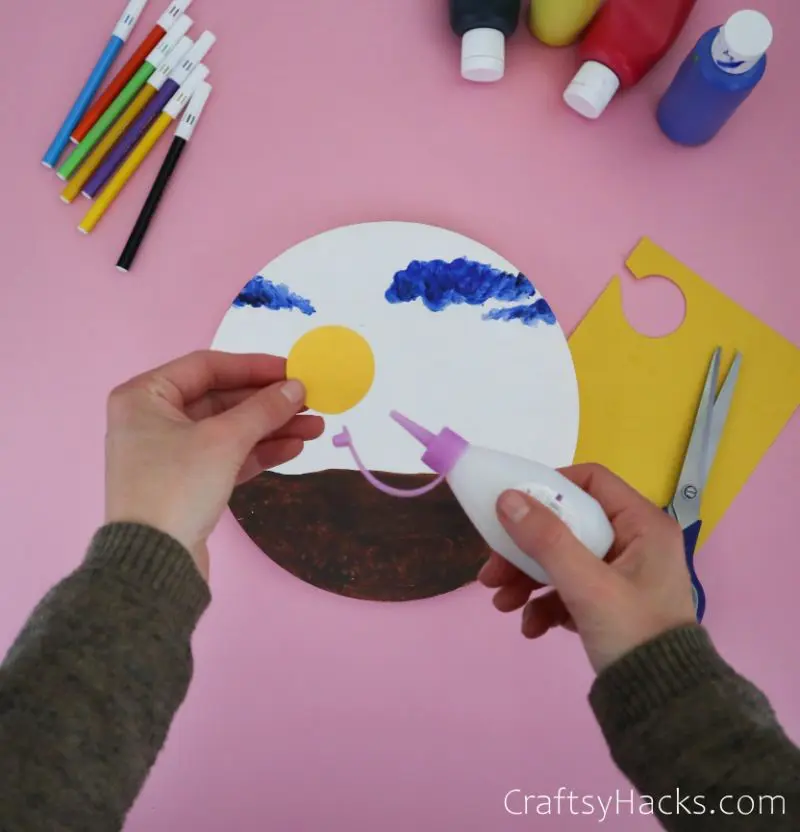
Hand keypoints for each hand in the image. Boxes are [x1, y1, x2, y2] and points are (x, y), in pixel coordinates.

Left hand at [104, 350, 324, 580]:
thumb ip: (264, 409)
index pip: (207, 366)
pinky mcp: (187, 481)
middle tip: (311, 401)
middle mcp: (153, 418)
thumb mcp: (224, 440)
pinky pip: (228, 456)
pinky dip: (259, 451)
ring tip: (316, 427)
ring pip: (230, 429)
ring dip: (272, 428)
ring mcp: (170, 452)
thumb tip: (297, 387)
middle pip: (222, 399)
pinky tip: (295, 447)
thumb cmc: (177, 486)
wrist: (153, 563)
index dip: (254, 366)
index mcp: (145, 395)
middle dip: (269, 403)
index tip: (293, 369)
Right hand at [478, 464, 696, 672]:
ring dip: (526, 579)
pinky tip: (532, 628)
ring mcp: (621, 575)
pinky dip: (545, 604)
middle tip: (492, 571)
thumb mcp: (587, 585)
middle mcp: (634, 543)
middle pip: (566, 525)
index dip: (549, 488)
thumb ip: (546, 539)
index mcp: (642, 525)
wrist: (663, 704)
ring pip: (562, 559)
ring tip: (502, 605)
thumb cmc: (632, 632)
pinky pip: (568, 589)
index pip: (591, 482)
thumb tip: (507, 497)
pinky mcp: (609, 604)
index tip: (513, 507)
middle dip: (524, 549)